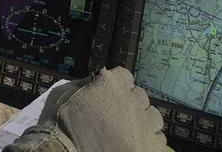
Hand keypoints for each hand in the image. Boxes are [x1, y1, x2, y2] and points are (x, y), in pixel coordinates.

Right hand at [4, 68, 170, 151]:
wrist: (66, 151)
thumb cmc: (63, 123)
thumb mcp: (69, 92)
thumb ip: (88, 83)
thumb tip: (98, 81)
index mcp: (111, 82)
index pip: (124, 76)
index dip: (118, 87)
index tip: (111, 97)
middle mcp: (131, 99)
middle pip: (139, 96)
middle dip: (130, 105)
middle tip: (117, 118)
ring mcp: (143, 123)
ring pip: (153, 116)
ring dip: (143, 122)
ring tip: (130, 132)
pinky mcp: (150, 145)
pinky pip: (158, 139)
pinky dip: (149, 141)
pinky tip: (135, 145)